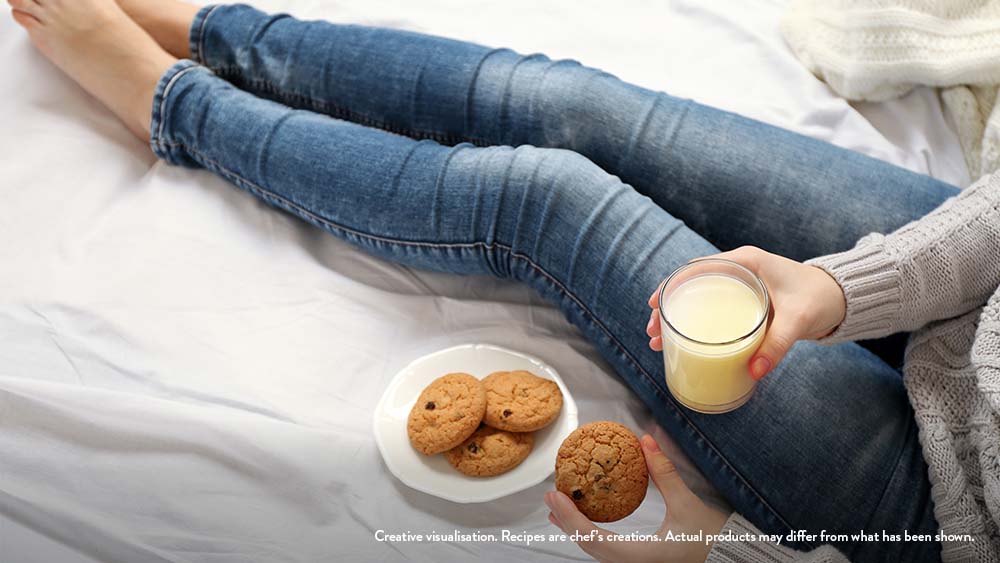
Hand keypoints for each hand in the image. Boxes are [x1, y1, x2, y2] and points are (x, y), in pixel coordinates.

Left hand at [544, 434, 728, 562]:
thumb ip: (664, 473)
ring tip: (561, 509)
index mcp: (641, 556)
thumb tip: (647, 441)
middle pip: (589, 547)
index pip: (593, 538)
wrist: (734, 560)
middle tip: (551, 497)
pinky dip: (592, 535)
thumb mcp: (688, 504)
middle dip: (566, 522)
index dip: (570, 517)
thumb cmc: (714, 540)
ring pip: (597, 552)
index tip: (555, 496)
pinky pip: (608, 552)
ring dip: (577, 529)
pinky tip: (587, 521)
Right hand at [646, 246, 845, 379]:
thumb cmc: (820, 299)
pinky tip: (683, 342)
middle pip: (691, 286)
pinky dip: (695, 323)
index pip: (698, 268)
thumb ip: (776, 344)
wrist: (842, 297)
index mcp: (746, 262)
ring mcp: (741, 285)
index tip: (653, 304)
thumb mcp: (798, 320)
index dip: (671, 285)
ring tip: (659, 341)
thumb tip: (753, 372)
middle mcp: (740, 270)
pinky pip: (713, 309)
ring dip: (678, 318)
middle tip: (652, 332)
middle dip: (668, 308)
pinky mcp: (746, 300)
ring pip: (699, 298)